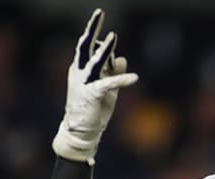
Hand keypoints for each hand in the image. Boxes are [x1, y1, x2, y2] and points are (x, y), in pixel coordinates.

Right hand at [52, 9, 137, 164]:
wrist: (81, 131)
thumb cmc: (93, 109)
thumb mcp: (107, 88)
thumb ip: (113, 72)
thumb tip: (122, 58)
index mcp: (80, 68)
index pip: (89, 47)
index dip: (99, 38)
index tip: (105, 25)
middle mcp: (79, 72)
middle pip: (85, 45)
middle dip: (92, 28)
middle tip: (99, 12)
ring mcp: (84, 83)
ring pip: (95, 61)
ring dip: (105, 49)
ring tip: (114, 36)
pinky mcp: (92, 95)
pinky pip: (108, 84)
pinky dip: (121, 80)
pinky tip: (134, 78)